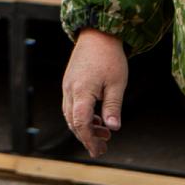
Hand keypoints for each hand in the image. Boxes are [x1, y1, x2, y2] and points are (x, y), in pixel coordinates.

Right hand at [61, 27, 127, 157]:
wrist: (97, 33)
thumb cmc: (110, 57)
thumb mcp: (117, 84)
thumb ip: (113, 107)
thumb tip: (113, 128)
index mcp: (82, 91)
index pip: (80, 122)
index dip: (89, 139)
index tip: (100, 150)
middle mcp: (70, 90)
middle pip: (73, 122)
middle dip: (87, 137)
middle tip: (104, 148)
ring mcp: (68, 85)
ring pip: (70, 115)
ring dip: (85, 127)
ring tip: (105, 133)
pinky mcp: (70, 82)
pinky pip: (72, 105)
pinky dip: (82, 116)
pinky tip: (98, 118)